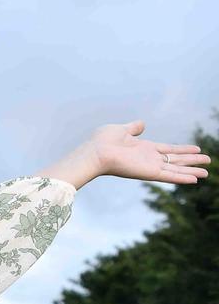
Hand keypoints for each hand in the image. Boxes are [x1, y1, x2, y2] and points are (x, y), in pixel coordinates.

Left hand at [41, 121, 209, 188]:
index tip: (197, 149)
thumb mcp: (121, 130)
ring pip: (176, 169)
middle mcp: (149, 158)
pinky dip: (182, 178)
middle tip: (208, 162)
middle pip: (176, 160)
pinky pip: (169, 176)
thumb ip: (133, 128)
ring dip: (191, 171)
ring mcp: (149, 166)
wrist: (95, 152)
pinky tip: (195, 180)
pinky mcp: (148, 173)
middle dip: (192, 161)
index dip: (183, 149)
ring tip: (206, 173)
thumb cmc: (103, 142)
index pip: (168, 149)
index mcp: (144, 148)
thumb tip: (141, 124)